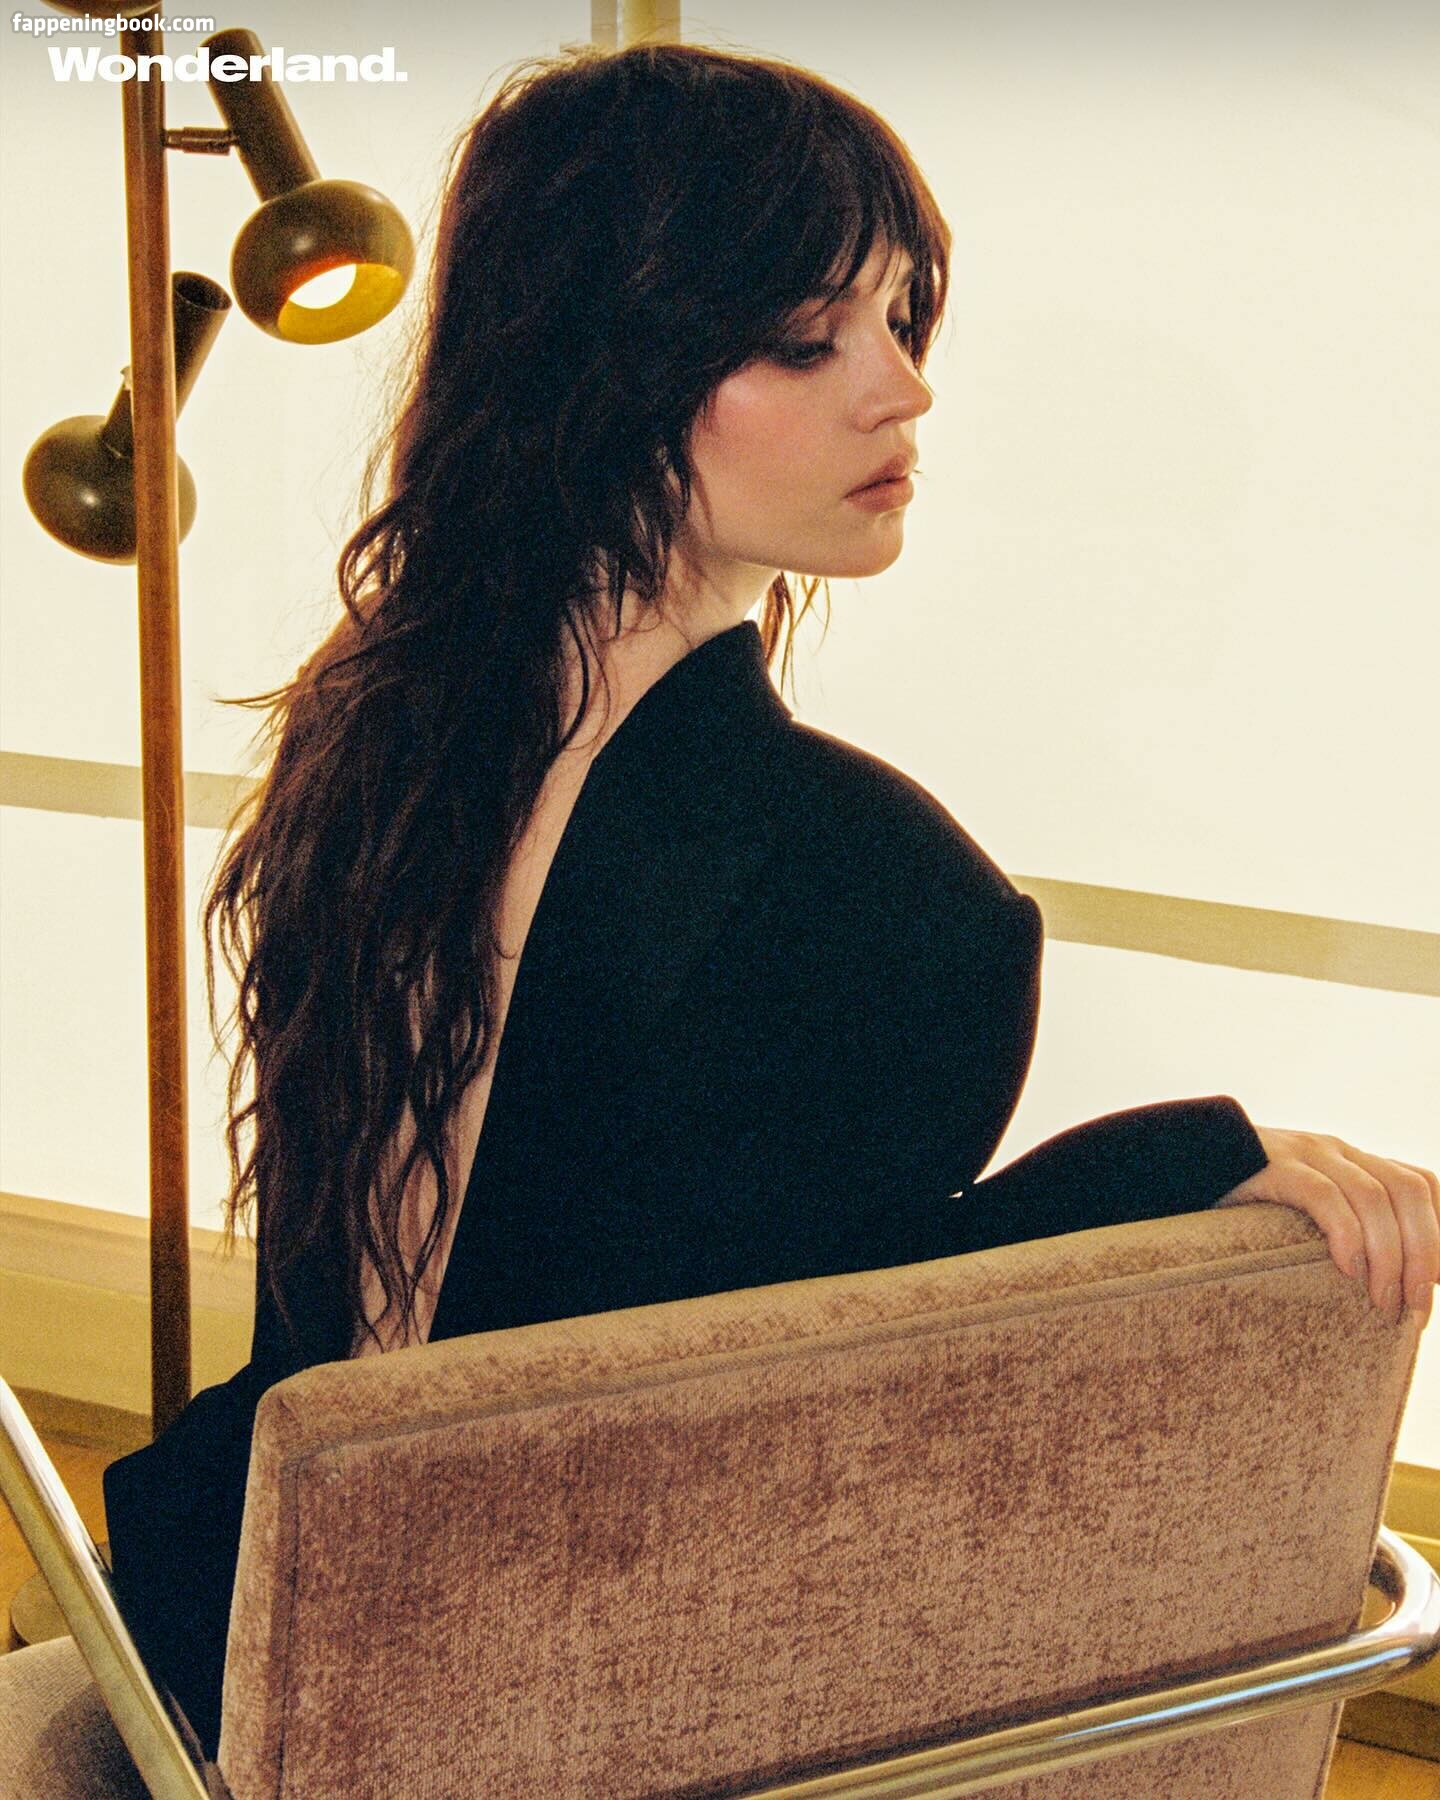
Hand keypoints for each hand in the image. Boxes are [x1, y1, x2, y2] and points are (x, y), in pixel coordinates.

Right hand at [1216, 1129, 1438, 1326]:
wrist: (1174, 1167)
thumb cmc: (1238, 1209)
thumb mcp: (1299, 1216)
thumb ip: (1339, 1229)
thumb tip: (1389, 1282)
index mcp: (1351, 1161)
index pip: (1421, 1183)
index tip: (1438, 1283)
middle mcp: (1336, 1151)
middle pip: (1408, 1191)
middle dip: (1425, 1253)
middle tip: (1417, 1308)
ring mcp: (1305, 1153)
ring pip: (1374, 1196)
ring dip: (1391, 1257)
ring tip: (1383, 1303)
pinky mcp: (1272, 1166)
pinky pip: (1324, 1196)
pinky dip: (1346, 1235)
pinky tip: (1345, 1269)